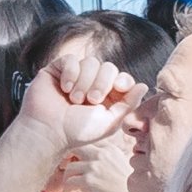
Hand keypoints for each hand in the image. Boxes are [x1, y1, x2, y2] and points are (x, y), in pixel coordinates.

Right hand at [16, 40, 139, 148]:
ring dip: (85, 81)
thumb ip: (128, 105)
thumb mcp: (109, 122)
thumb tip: (144, 86)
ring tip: (74, 99)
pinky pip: (71, 60)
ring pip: (90, 62)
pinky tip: (64, 88)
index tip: (118, 87)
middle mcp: (91, 83)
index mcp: (106, 96)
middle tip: (91, 100)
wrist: (48, 131)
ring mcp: (74, 75)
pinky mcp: (57, 69)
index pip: (121, 78)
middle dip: (102, 82)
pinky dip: (71, 73)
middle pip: (108, 67)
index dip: (123, 80)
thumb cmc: (77, 131)